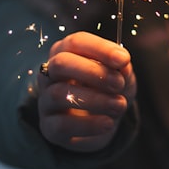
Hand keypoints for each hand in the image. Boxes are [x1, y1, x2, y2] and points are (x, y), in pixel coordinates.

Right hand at [37, 32, 136, 152]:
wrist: (105, 122)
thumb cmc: (109, 90)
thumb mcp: (121, 75)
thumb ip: (121, 68)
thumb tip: (121, 65)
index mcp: (65, 52)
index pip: (75, 42)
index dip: (100, 49)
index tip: (123, 60)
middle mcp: (50, 73)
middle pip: (60, 63)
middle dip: (92, 72)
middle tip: (119, 84)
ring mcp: (45, 100)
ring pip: (59, 94)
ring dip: (95, 100)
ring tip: (119, 105)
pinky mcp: (48, 127)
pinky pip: (61, 124)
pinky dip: (89, 124)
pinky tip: (108, 123)